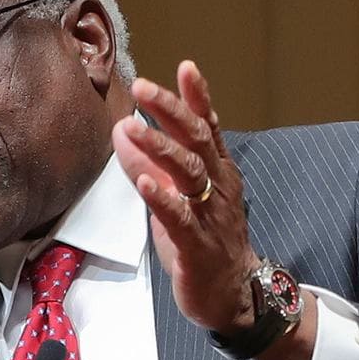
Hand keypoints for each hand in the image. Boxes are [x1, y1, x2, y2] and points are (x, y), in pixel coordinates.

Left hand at [111, 60, 261, 334]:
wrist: (232, 293)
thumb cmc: (205, 241)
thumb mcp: (181, 197)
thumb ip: (156, 166)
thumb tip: (125, 133)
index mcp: (217, 172)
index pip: (207, 127)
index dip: (197, 97)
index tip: (185, 66)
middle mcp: (218, 187)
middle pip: (196, 140)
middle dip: (170, 111)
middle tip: (143, 87)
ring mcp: (209, 214)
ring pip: (188, 173)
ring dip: (159, 148)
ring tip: (130, 128)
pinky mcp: (197, 244)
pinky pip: (179, 218)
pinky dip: (161, 198)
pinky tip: (144, 183)